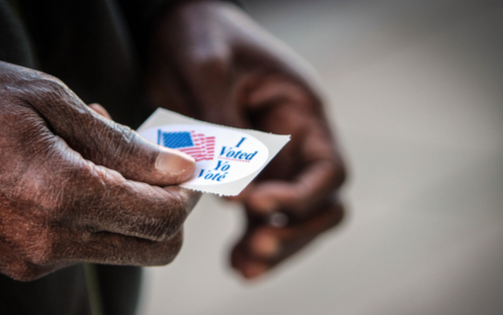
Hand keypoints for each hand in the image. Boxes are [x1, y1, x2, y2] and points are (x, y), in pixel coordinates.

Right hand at [0, 53, 199, 280]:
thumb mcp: (53, 101)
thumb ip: (123, 145)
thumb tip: (179, 170)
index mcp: (61, 194)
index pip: (160, 218)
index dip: (188, 196)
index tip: (189, 169)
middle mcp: (49, 240)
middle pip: (152, 248)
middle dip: (171, 211)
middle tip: (163, 169)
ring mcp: (32, 257)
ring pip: (122, 247)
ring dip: (132, 206)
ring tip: (102, 154)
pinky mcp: (21, 260)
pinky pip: (85, 246)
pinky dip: (99, 213)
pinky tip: (79, 172)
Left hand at [148, 1, 345, 278]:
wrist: (175, 25)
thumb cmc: (199, 34)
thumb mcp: (208, 69)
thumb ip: (223, 128)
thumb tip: (234, 192)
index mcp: (300, 111)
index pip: (327, 169)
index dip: (300, 197)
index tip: (255, 204)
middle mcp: (295, 139)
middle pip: (319, 203)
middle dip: (294, 231)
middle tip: (256, 248)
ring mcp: (273, 157)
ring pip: (290, 216)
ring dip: (273, 245)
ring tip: (242, 267)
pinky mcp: (246, 168)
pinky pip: (259, 211)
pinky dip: (250, 237)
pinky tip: (235, 260)